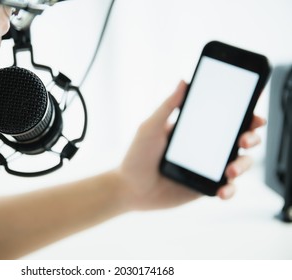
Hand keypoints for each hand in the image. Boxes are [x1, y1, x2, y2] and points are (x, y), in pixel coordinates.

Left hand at [117, 80, 265, 210]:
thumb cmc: (137, 156)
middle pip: (241, 139)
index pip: (226, 119)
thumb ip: (167, 106)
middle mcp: (207, 147)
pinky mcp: (206, 187)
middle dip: (252, 137)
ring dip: (243, 164)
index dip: (245, 115)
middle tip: (245, 139)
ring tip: (230, 170)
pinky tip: (222, 190)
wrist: (130, 188)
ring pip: (240, 163)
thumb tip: (183, 80)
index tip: (253, 112)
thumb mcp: (150, 127)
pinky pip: (227, 188)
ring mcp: (208, 168)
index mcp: (196, 130)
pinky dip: (230, 190)